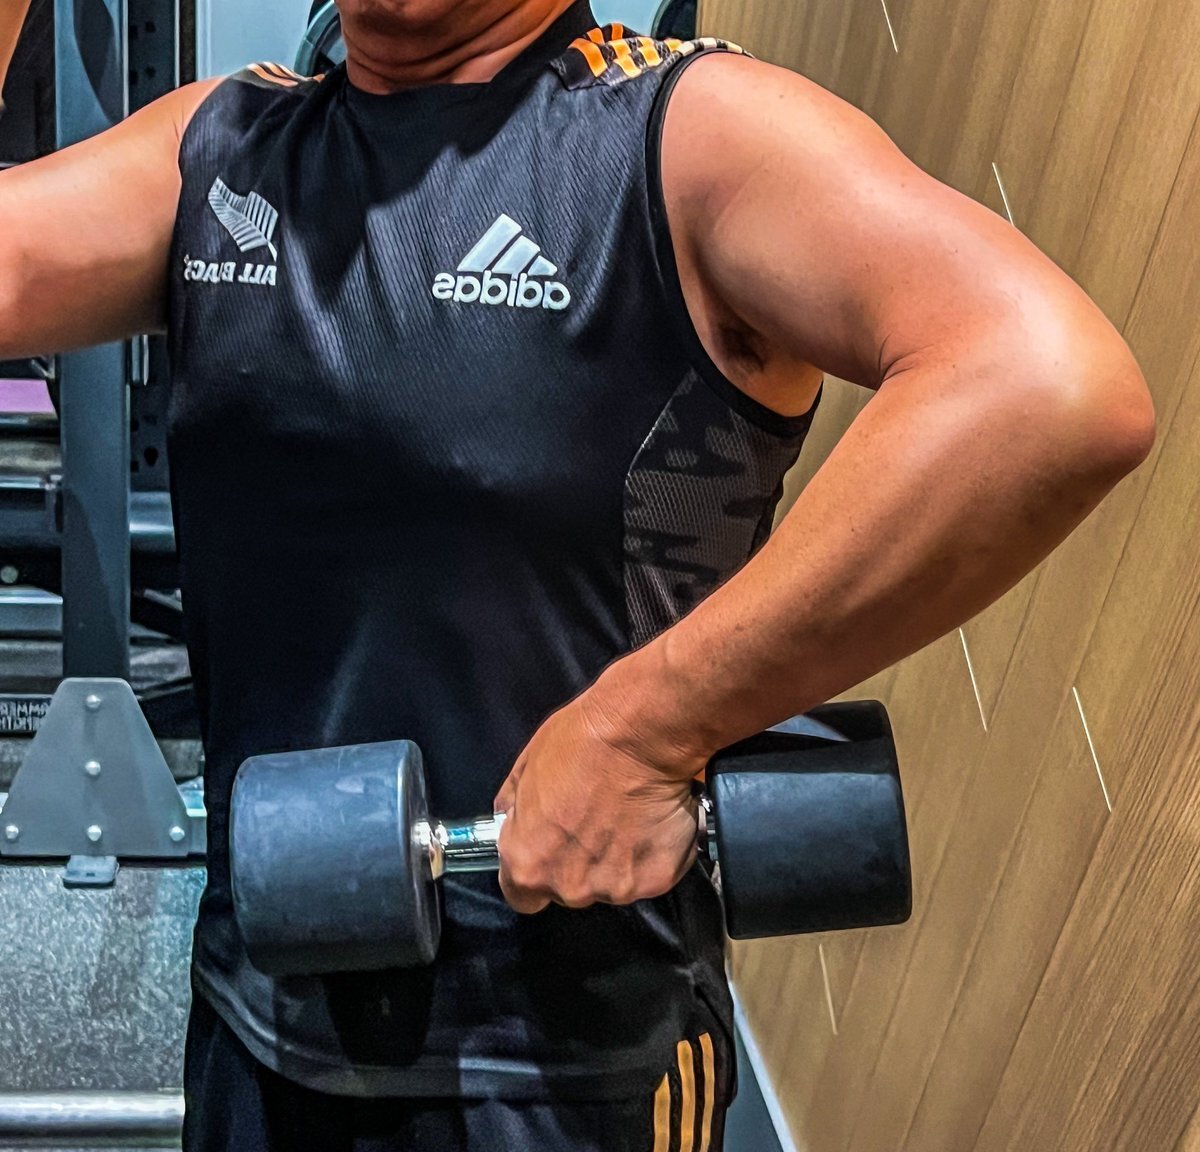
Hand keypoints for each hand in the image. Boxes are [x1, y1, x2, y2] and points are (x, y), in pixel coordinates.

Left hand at [493, 668, 709, 914]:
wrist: (641, 733)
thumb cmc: (581, 742)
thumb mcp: (526, 768)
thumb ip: (515, 808)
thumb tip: (511, 821)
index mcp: (529, 863)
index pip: (522, 897)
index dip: (534, 872)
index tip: (547, 851)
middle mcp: (571, 886)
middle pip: (571, 888)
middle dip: (580, 862)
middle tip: (595, 818)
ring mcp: (618, 886)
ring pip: (614, 882)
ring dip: (619, 858)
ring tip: (629, 815)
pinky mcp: (659, 878)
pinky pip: (653, 872)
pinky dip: (654, 852)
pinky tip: (654, 819)